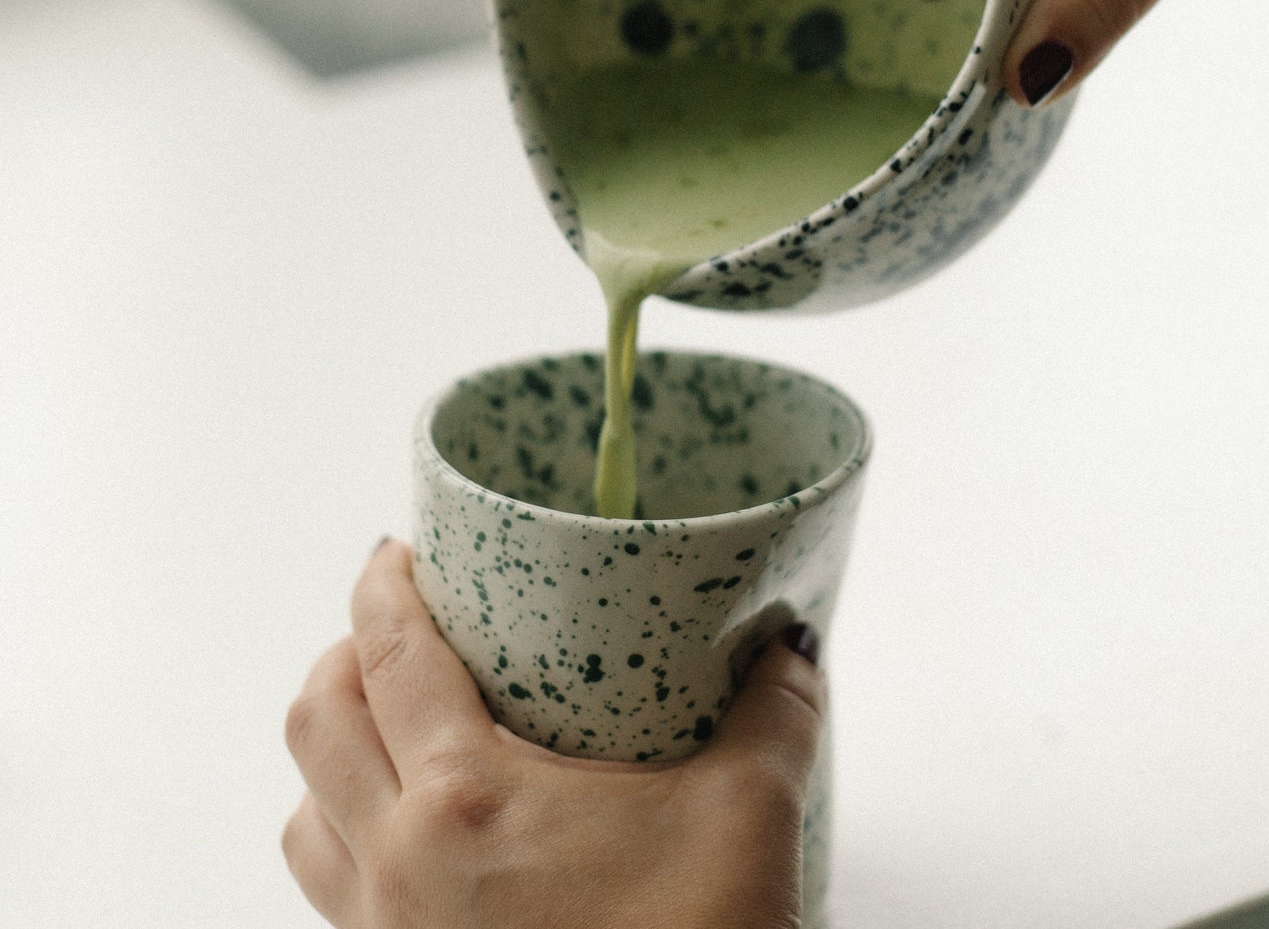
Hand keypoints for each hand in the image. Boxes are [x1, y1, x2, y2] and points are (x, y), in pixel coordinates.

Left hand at [283, 540, 823, 928]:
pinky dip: (343, 830)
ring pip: (303, 812)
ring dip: (333, 749)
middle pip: (315, 722)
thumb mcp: (748, 819)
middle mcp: (398, 864)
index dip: (381, 590)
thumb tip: (794, 648)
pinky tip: (415, 829)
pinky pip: (330, 887)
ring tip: (391, 720)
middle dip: (346, 655)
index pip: (388, 658)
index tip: (397, 553)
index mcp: (465, 800)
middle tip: (400, 626)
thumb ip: (776, 713)